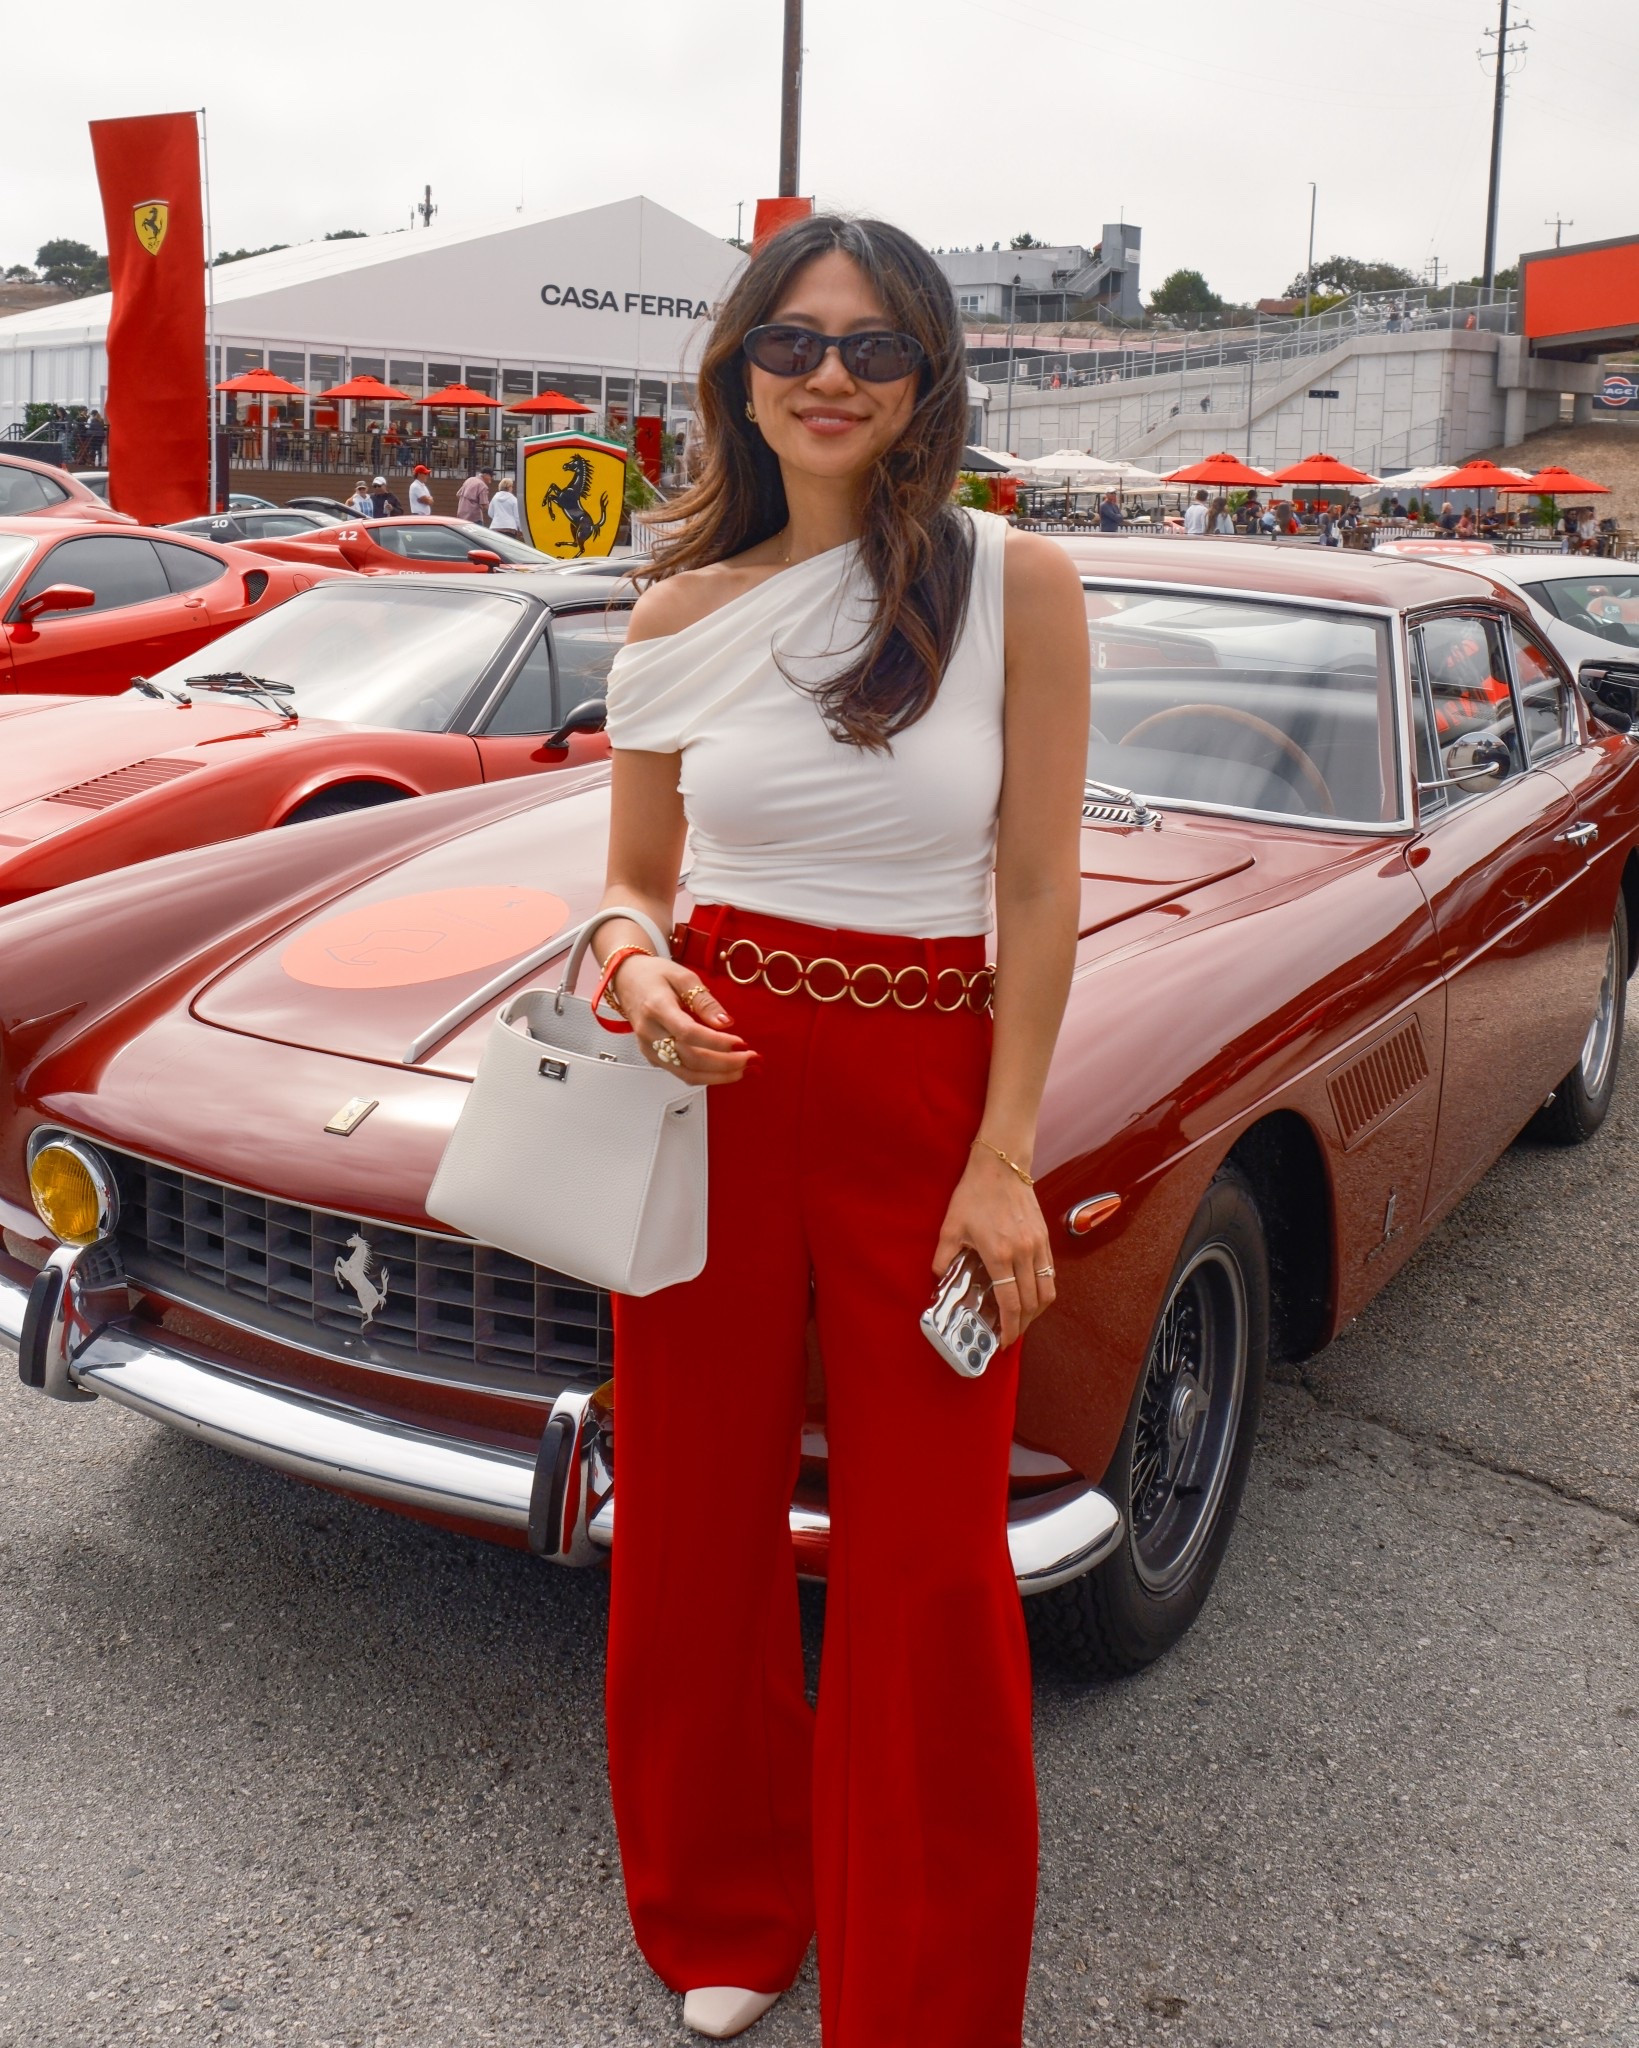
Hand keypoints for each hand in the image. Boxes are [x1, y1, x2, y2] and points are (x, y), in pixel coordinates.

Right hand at [610, 954, 753, 1085]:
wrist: (627, 980)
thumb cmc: (653, 976)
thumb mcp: (683, 977)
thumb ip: (705, 1001)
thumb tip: (725, 1023)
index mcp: (656, 1007)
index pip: (688, 1033)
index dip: (717, 1043)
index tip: (741, 1044)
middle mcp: (650, 1032)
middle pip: (690, 1059)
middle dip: (726, 1063)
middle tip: (751, 1059)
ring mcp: (649, 1048)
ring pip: (687, 1073)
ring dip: (719, 1076)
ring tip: (744, 1070)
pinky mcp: (653, 1057)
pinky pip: (682, 1073)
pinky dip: (706, 1075)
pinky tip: (725, 1070)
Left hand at [933, 1146, 1054, 1347]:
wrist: (1001, 1165)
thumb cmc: (974, 1194)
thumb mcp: (950, 1227)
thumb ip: (943, 1257)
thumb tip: (940, 1280)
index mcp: (999, 1254)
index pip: (1010, 1303)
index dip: (1009, 1327)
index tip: (1003, 1341)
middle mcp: (1023, 1253)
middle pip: (1031, 1303)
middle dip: (1022, 1325)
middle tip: (1010, 1335)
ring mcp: (1038, 1245)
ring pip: (1047, 1291)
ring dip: (1036, 1311)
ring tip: (1022, 1319)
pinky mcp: (1045, 1237)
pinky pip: (1050, 1273)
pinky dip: (1043, 1290)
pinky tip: (1030, 1294)